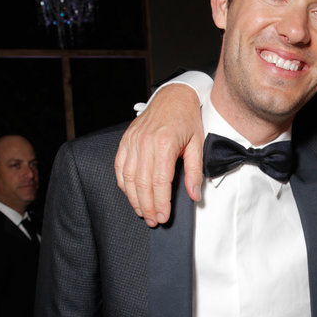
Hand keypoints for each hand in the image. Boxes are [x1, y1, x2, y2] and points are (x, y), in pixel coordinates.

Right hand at [114, 83, 205, 225]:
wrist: (173, 95)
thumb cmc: (187, 119)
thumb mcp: (197, 144)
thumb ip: (195, 172)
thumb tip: (194, 195)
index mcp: (164, 144)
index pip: (160, 182)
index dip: (161, 203)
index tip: (163, 217)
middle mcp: (145, 143)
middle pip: (142, 183)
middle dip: (147, 206)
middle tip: (153, 221)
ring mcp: (132, 141)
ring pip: (128, 177)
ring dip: (134, 199)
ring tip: (142, 213)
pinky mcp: (126, 140)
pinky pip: (119, 166)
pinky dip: (123, 183)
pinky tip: (130, 195)